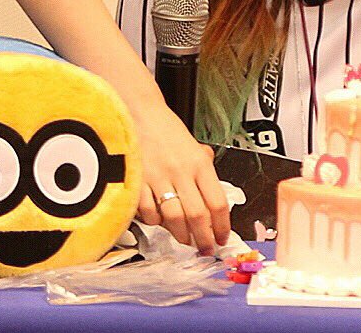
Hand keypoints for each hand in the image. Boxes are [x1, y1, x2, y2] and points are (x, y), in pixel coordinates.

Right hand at [128, 99, 229, 253]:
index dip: (223, 225)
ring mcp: (158, 178)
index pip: (218, 202)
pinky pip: (149, 212)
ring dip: (182, 235)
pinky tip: (159, 221)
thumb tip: (214, 196)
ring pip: (175, 218)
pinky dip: (155, 222)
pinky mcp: (138, 182)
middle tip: (206, 248)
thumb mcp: (194, 146)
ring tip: (186, 240)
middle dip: (204, 238)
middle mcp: (181, 172)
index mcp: (199, 164)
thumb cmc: (166, 130)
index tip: (222, 237)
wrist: (139, 112)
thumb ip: (204, 170)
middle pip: (199, 215)